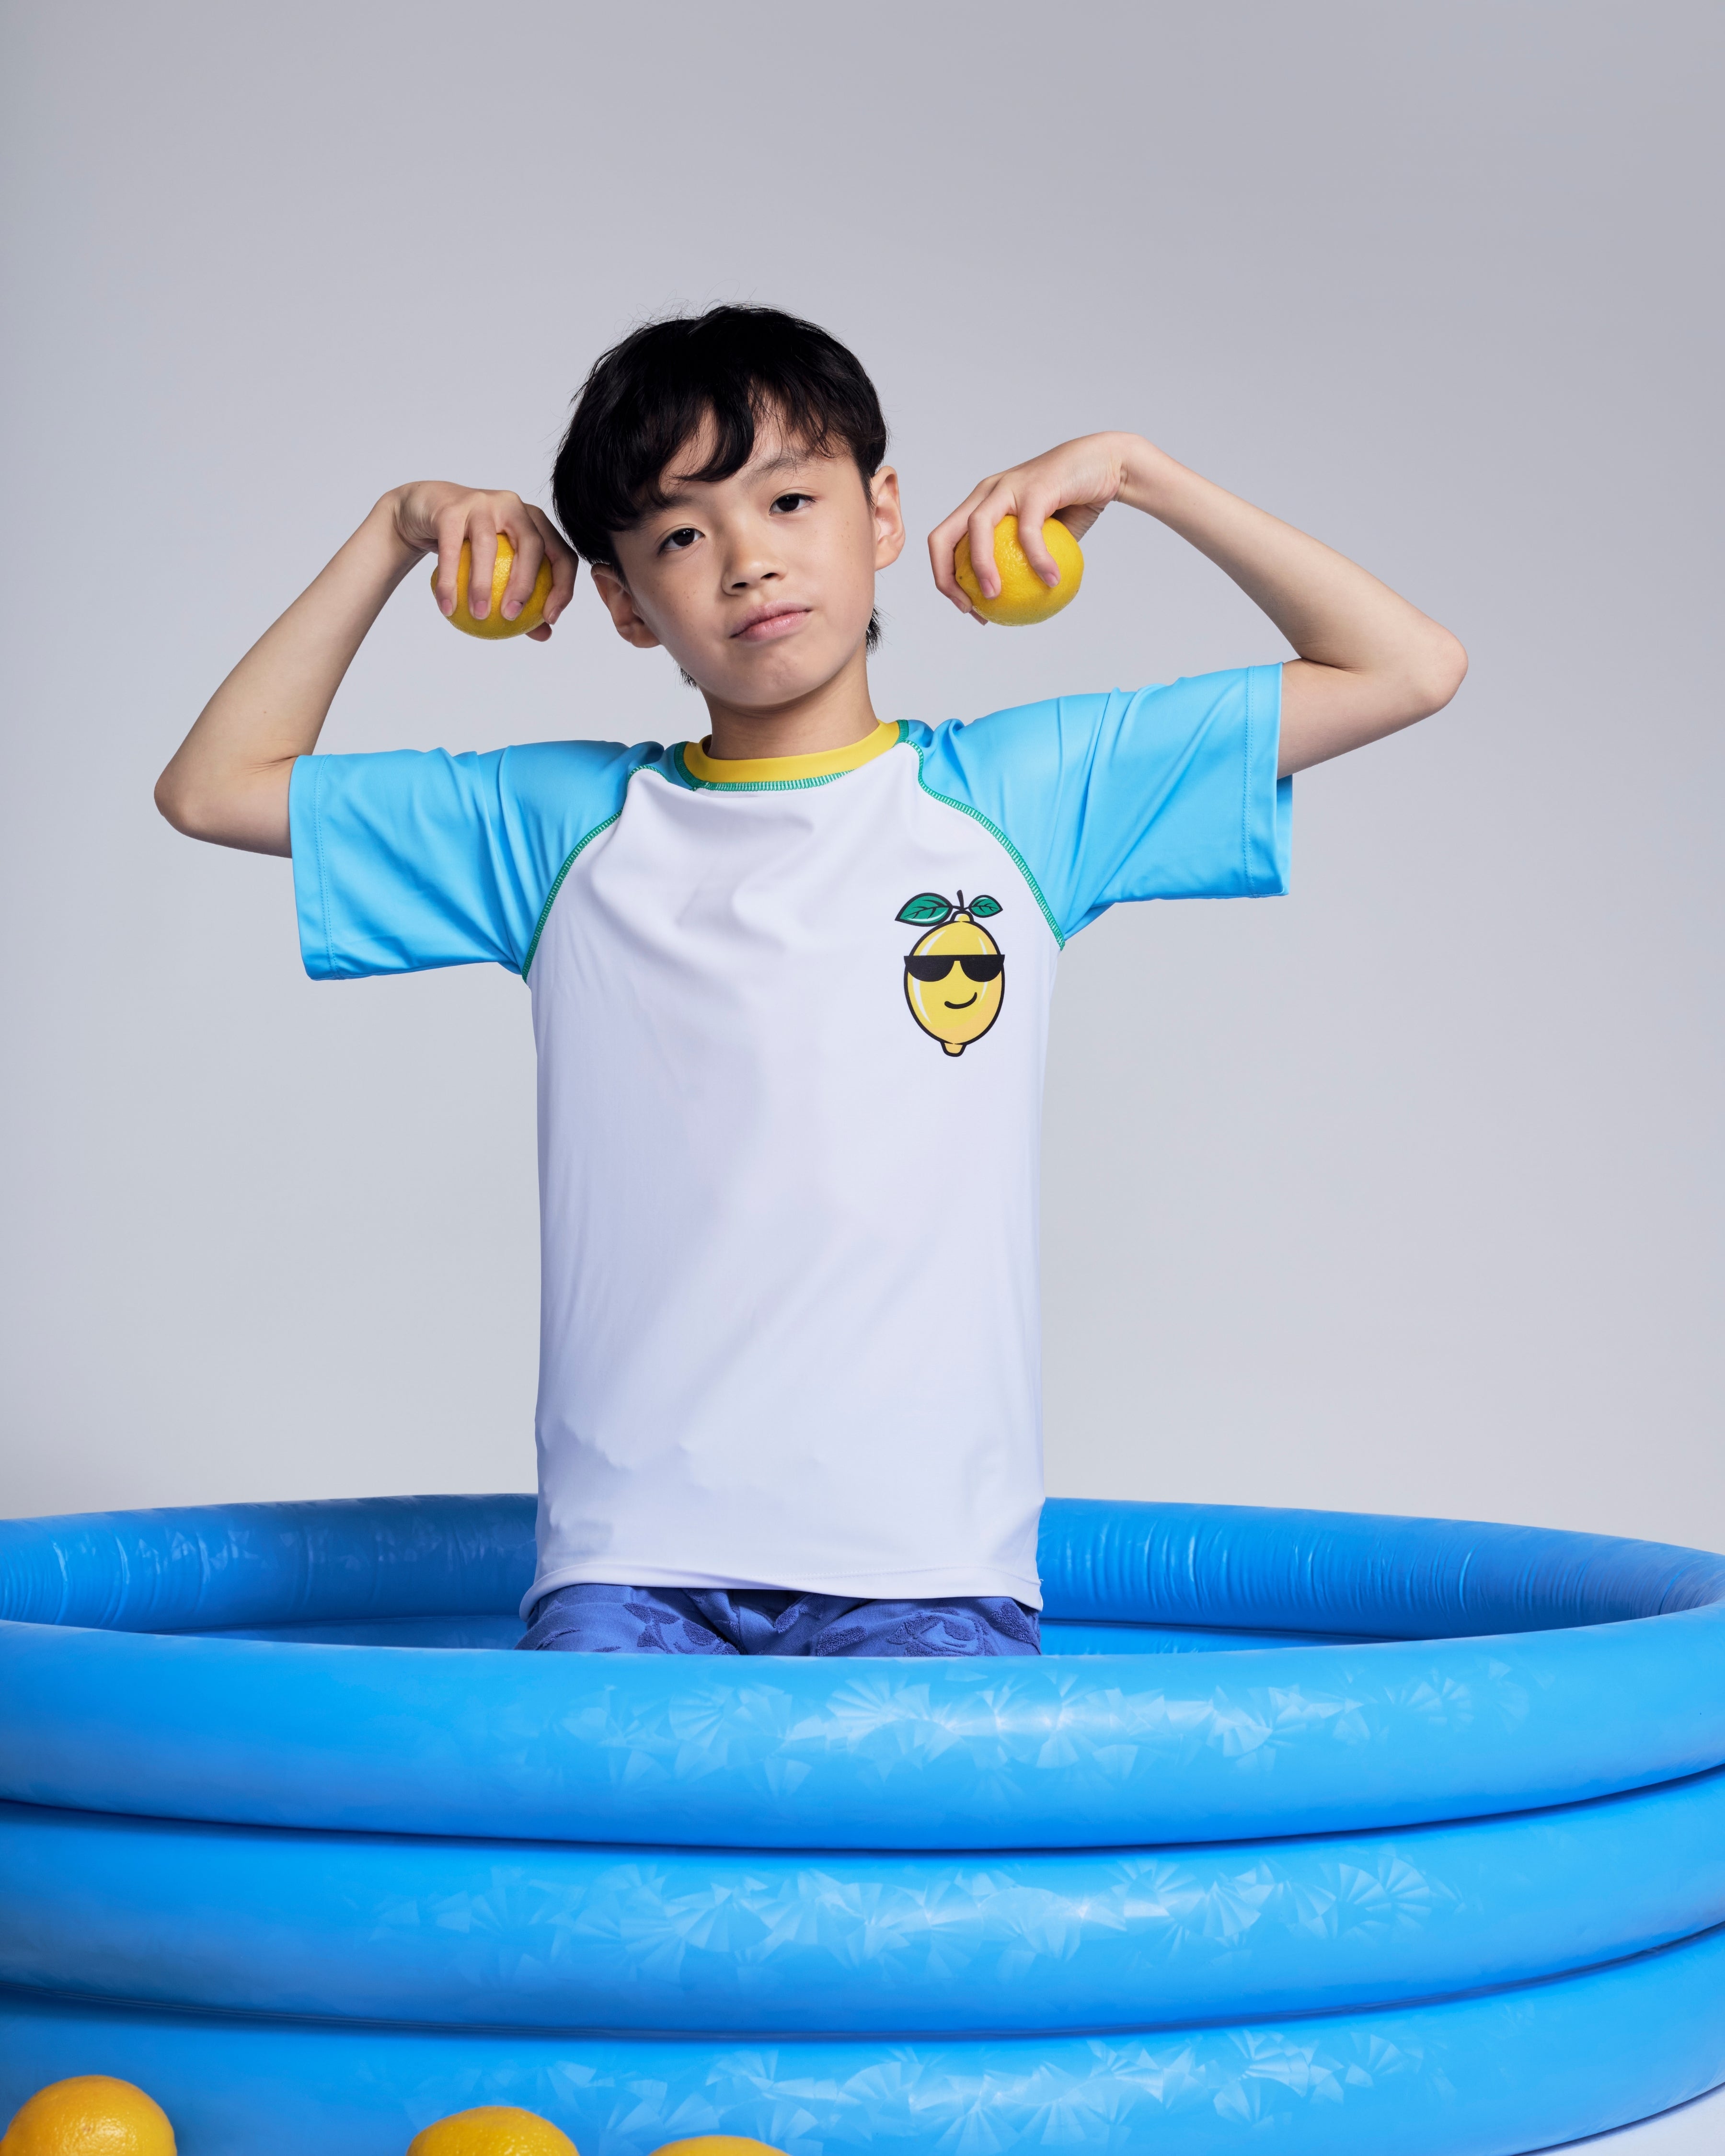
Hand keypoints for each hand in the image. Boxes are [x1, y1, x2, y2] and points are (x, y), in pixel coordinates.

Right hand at [391, 482, 577, 638]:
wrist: (425, 511)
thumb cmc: (468, 545)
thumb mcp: (497, 569)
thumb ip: (522, 598)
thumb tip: (544, 634)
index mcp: (533, 522)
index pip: (561, 554)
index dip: (563, 588)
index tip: (549, 619)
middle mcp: (512, 506)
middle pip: (532, 545)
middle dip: (526, 585)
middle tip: (512, 617)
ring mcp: (482, 502)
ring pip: (488, 546)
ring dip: (483, 586)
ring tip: (480, 616)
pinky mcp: (451, 509)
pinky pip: (450, 550)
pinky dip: (448, 581)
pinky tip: (448, 608)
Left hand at [928, 432, 1137, 620]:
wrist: (1106, 466)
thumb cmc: (1074, 506)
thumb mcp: (1045, 542)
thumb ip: (1023, 567)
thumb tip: (1013, 608)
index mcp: (981, 505)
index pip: (945, 543)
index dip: (945, 580)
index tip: (968, 608)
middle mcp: (986, 493)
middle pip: (943, 536)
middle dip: (945, 577)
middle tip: (968, 608)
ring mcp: (1008, 486)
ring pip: (977, 528)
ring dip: (981, 567)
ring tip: (995, 597)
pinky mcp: (1035, 487)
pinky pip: (1029, 531)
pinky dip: (1038, 559)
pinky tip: (1051, 581)